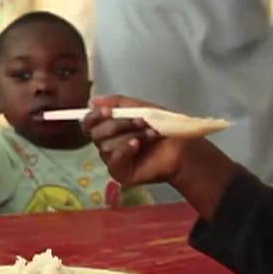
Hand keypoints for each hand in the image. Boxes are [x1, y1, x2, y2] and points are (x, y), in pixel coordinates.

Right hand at [83, 95, 240, 219]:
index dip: (94, 116)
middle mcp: (108, 143)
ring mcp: (114, 159)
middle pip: (95, 134)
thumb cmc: (163, 126)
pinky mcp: (121, 173)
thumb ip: (116, 102)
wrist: (183, 146)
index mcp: (110, 127)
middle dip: (116, 125)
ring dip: (128, 136)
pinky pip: (112, 161)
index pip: (89, 123)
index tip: (108, 111)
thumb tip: (92, 100)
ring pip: (105, 147)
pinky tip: (137, 146)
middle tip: (139, 122)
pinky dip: (124, 150)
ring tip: (150, 135)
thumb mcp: (140, 107)